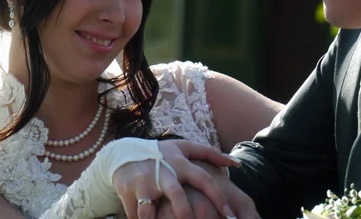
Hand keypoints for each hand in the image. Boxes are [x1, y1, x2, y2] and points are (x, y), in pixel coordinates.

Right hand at [112, 139, 239, 218]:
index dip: (219, 198)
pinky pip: (137, 215)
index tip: (230, 217)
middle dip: (185, 215)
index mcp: (180, 162)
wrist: (124, 154)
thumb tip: (236, 163)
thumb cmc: (161, 154)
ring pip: (150, 210)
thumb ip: (210, 154)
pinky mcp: (128, 192)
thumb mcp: (184, 148)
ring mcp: (144, 182)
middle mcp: (163, 172)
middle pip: (177, 196)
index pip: (204, 179)